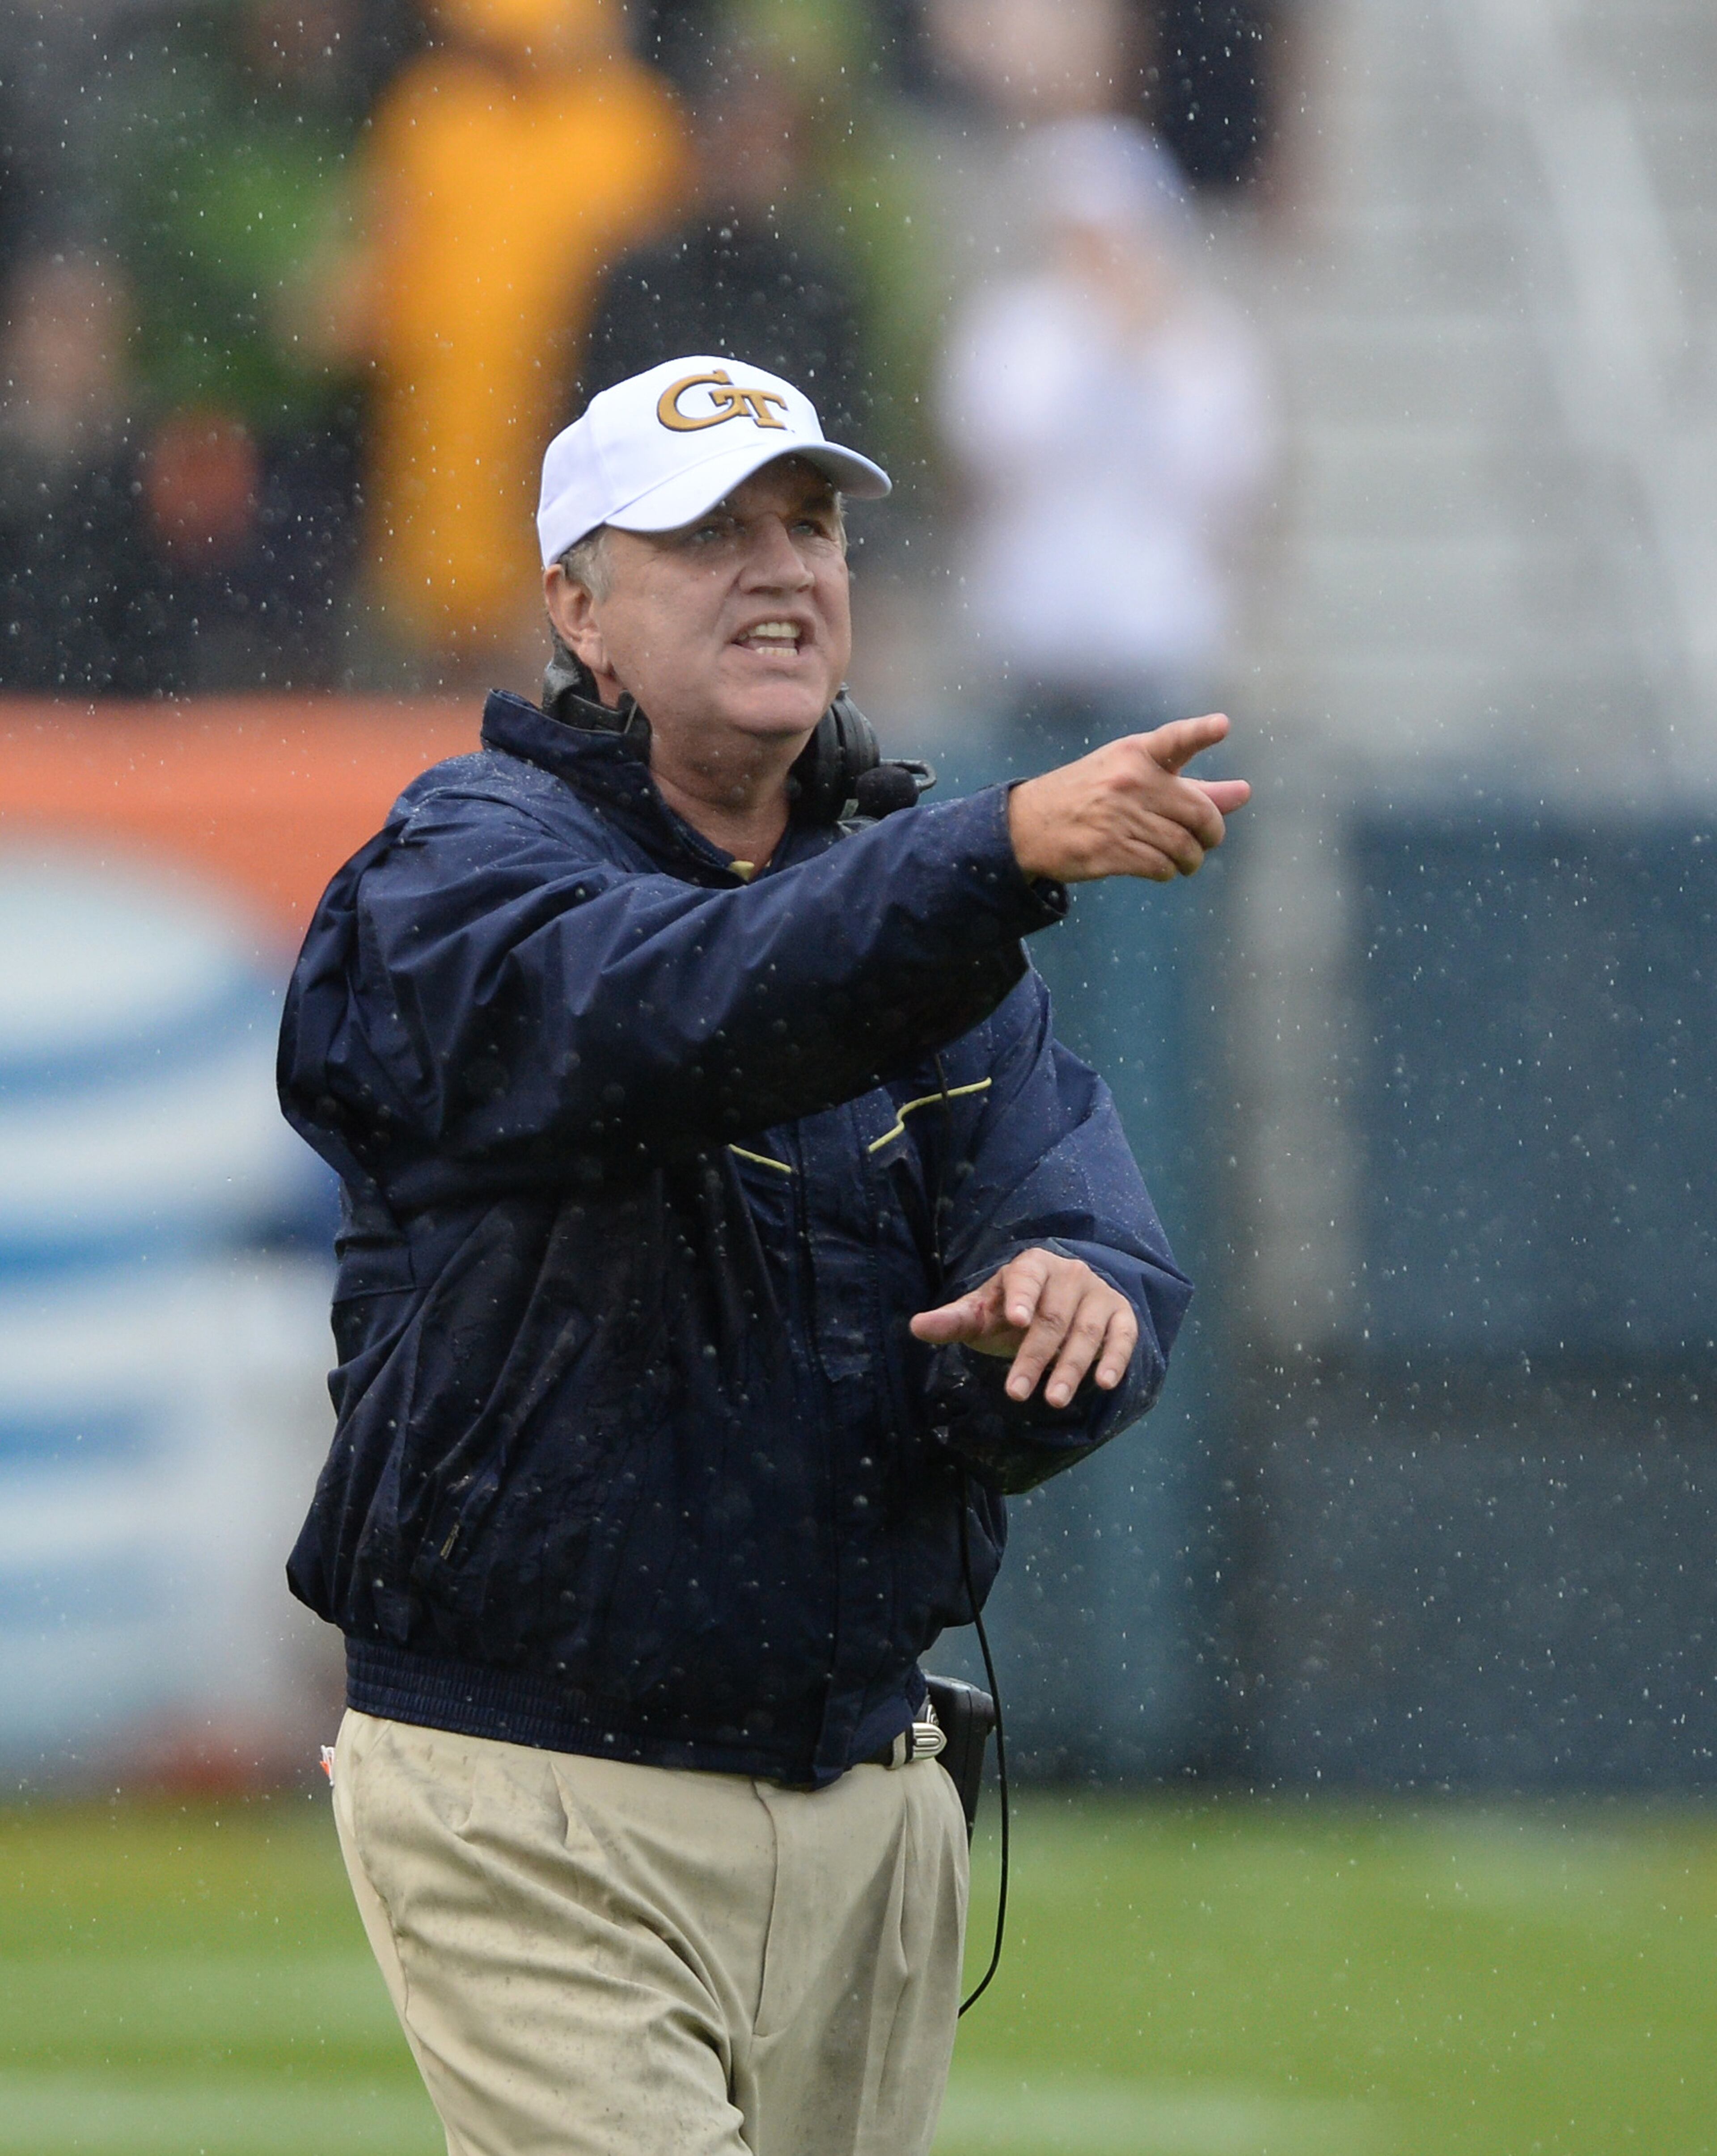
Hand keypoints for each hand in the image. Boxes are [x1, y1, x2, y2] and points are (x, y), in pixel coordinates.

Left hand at [909, 1249, 1137, 1409]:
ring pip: (1085, 1331)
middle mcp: (1068, 1274)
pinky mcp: (1120, 1314)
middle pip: (1052, 1317)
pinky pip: (1122, 1335)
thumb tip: (915, 1327)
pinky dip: (1115, 1358)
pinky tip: (1104, 1382)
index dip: (1022, 1297)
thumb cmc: (1010, 1312)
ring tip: (1053, 1400)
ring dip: (1071, 1367)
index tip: (1017, 1320)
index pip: (1026, 1278)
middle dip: (1034, 1358)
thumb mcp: (981, 1315)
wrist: (1057, 1304)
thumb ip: (953, 1321)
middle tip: (1017, 1393)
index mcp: (1031, 1266)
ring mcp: (1097, 1293)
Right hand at [1006, 713, 1250, 883]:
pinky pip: (1161, 867)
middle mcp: (1129, 781)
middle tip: (1206, 840)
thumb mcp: (1135, 778)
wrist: (1029, 825)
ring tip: (1183, 859)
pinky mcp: (1110, 851)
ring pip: (1183, 846)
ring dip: (1190, 859)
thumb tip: (1244, 793)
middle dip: (1211, 833)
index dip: (1201, 732)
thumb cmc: (1092, 796)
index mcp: (1135, 753)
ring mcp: (1119, 817)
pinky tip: (1160, 867)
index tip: (1222, 726)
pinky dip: (1167, 871)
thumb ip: (1192, 787)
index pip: (1175, 740)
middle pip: (1199, 813)